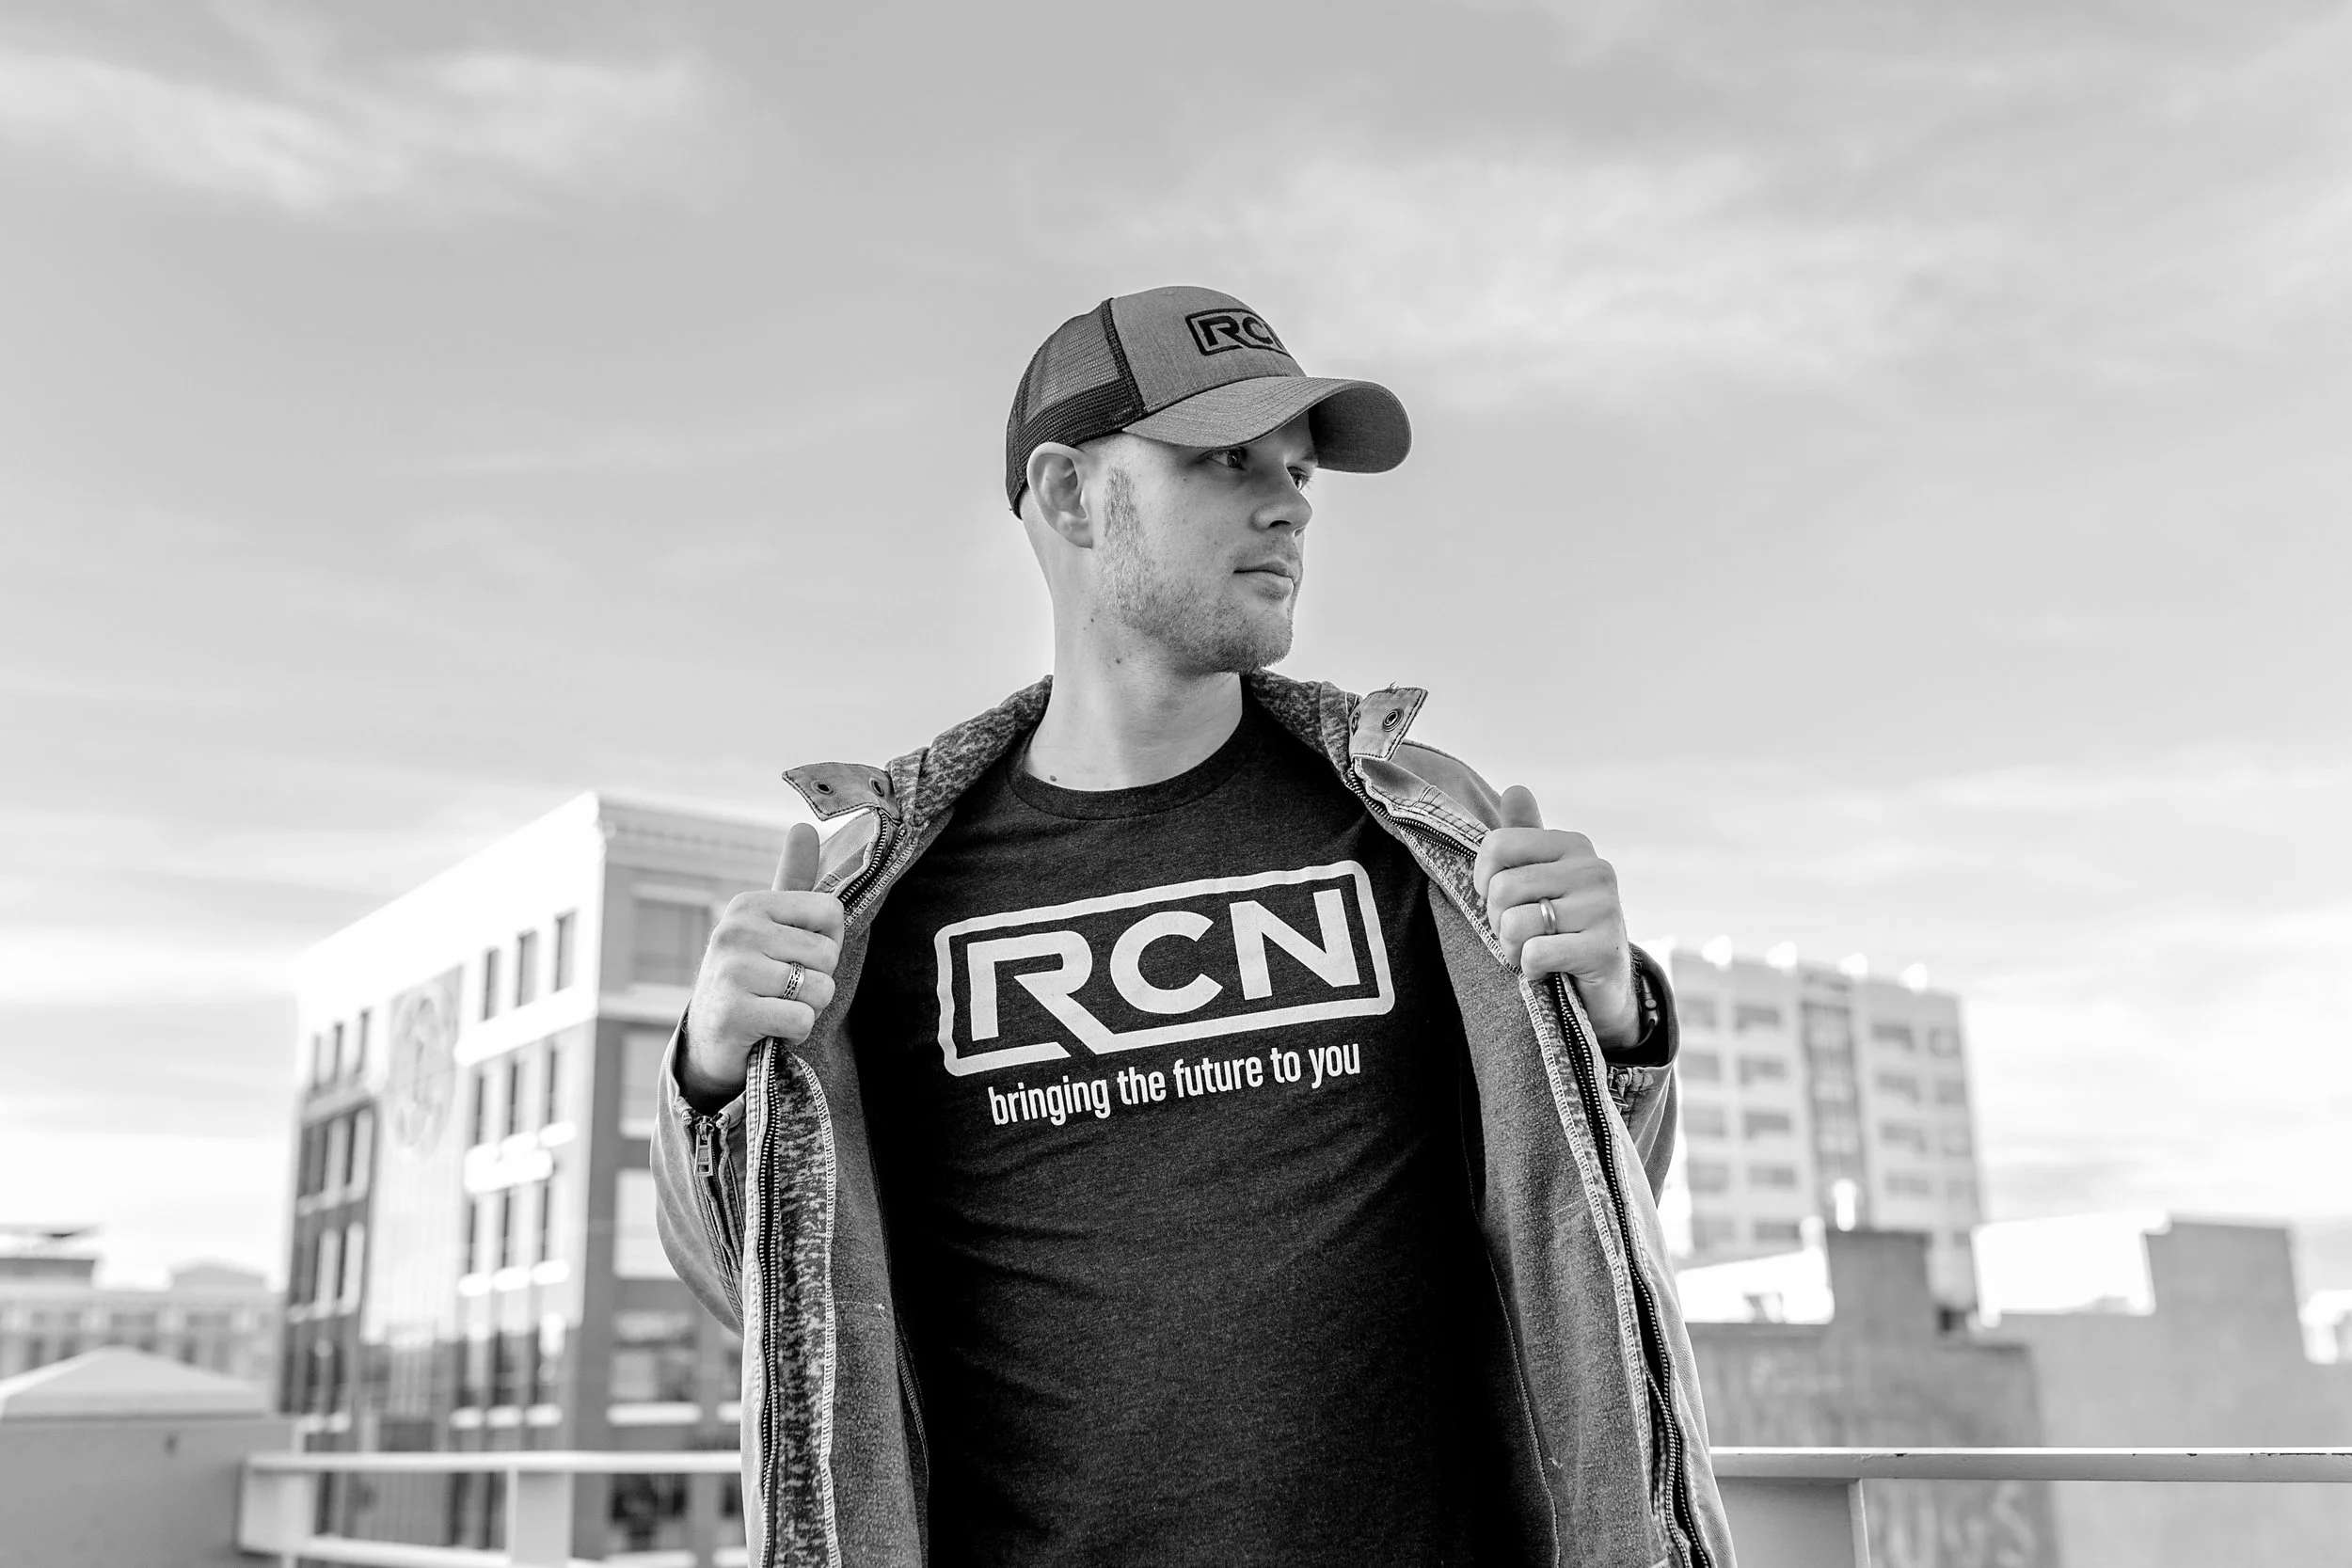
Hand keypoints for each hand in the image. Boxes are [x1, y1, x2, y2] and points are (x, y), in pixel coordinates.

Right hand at [681, 823, 844, 1101]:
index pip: (831, 913)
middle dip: (817, 980)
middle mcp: (737, 931)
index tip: (798, 956)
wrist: (708, 1040)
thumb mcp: (769, 925)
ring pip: (820, 990)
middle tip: (783, 989)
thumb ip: (792, 879)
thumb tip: (803, 824)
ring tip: (776, 1007)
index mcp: (750, 905)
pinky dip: (795, 1033)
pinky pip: (802, 1020)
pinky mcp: (734, 1014)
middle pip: (827, 954)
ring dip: (808, 1008)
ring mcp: (732, 972)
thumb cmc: (751, 977)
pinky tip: (770, 1030)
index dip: (828, 943)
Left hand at [1473, 785, 1639, 1051]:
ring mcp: (1605, 909)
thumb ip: (1524, 836)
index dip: (1482, 879)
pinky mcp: (1605, 949)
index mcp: (1574, 845)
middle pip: (1502, 887)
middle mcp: (1595, 870)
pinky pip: (1536, 953)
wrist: (1602, 985)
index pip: (1498, 844)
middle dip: (1497, 920)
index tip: (1494, 897)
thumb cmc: (1560, 925)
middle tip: (1517, 934)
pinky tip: (1547, 969)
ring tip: (1531, 951)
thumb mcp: (1540, 877)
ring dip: (1511, 948)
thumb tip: (1516, 788)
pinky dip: (1530, 968)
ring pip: (1516, 923)